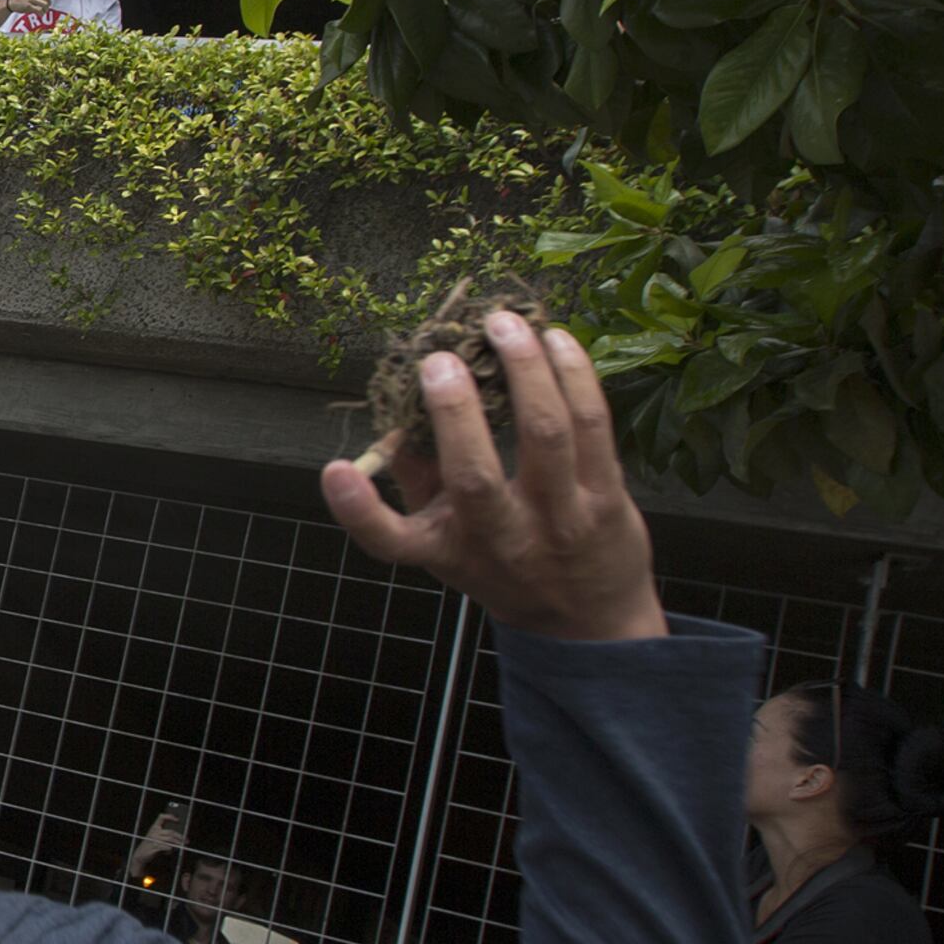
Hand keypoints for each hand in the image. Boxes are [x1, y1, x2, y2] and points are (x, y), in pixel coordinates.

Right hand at [9, 0, 52, 14]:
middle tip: (46, 7)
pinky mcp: (28, 6)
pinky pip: (39, 10)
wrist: (13, 1)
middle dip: (48, 4)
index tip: (46, 1)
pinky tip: (39, 13)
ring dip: (45, 10)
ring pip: (44, 4)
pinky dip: (41, 13)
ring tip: (43, 11)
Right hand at [130, 810, 180, 864]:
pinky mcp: (154, 847)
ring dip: (178, 843)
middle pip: (170, 832)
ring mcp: (154, 839)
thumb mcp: (155, 837)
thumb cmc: (150, 844)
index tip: (178, 820)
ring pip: (170, 840)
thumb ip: (164, 834)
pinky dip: (171, 850)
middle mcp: (154, 832)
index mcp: (154, 827)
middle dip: (180, 836)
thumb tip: (179, 835)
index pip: (161, 817)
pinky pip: (167, 847)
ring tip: (182, 846)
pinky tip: (171, 851)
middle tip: (186, 840)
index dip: (170, 816)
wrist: (140, 854)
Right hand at [323, 315, 664, 643]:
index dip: (357, 509)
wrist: (587, 619)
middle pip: (475, 476)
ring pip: (547, 434)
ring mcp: (560, 519)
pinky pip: (593, 425)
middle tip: (443, 357)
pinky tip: (556, 340)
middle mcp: (501, 539)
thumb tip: (394, 410)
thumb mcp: (445, 538)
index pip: (390, 541)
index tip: (336, 470)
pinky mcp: (607, 498)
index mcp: (446, 550)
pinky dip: (573, 375)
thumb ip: (414, 477)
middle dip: (456, 409)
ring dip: (525, 369)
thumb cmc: (503, 564)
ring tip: (505, 325)